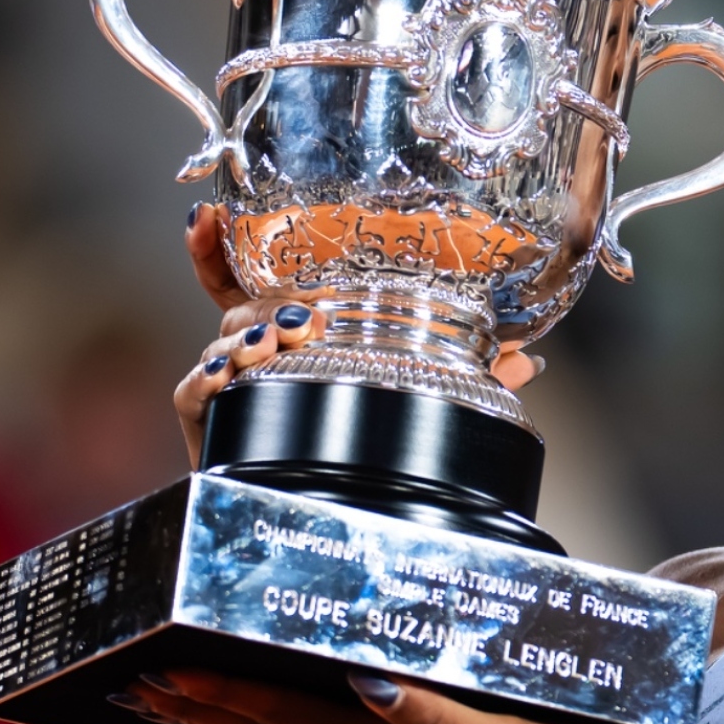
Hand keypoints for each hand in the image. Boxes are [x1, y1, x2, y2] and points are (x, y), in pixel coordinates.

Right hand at [176, 203, 545, 467]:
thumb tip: (530, 360)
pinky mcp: (210, 422)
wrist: (333, 512)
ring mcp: (230, 385)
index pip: (252, 277)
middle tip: (301, 315)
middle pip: (242, 304)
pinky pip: (193, 392)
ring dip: (248, 334)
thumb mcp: (431, 398)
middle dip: (265, 300)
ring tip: (276, 339)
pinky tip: (230, 373)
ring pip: (222, 340)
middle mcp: (257, 352)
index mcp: (295, 331)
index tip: (213, 211)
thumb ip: (473, 374)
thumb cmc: (369, 447)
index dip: (226, 243)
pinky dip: (207, 378)